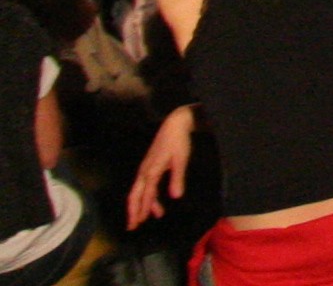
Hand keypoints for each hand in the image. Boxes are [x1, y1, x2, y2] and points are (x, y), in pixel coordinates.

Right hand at [128, 106, 196, 227]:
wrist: (174, 125)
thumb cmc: (178, 141)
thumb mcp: (181, 159)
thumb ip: (178, 178)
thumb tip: (176, 197)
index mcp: (151, 171)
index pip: (145, 194)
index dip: (142, 209)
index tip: (138, 222)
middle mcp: (145, 172)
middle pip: (135, 195)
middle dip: (133, 211)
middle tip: (132, 227)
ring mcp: (146, 169)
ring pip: (140, 192)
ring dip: (142, 206)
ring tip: (146, 219)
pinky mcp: (150, 167)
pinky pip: (146, 186)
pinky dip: (149, 197)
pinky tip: (155, 205)